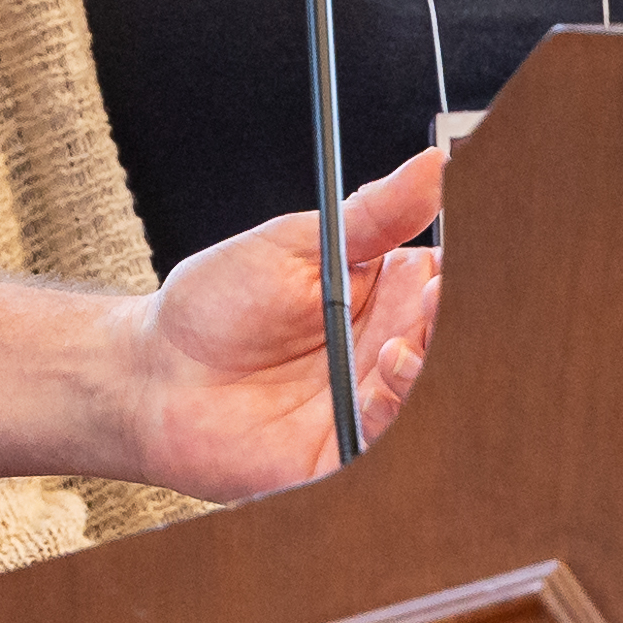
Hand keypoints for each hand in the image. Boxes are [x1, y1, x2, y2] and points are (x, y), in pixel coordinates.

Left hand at [129, 145, 450, 501]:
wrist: (153, 372)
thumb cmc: (215, 302)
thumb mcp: (296, 242)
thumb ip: (373, 214)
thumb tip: (435, 165)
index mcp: (389, 297)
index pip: (455, 288)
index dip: (470, 277)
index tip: (458, 262)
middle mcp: (391, 354)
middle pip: (456, 348)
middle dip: (459, 329)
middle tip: (434, 301)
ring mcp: (374, 408)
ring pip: (433, 400)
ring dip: (429, 371)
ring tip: (401, 345)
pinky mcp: (348, 458)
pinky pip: (392, 444)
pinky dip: (397, 413)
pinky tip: (382, 379)